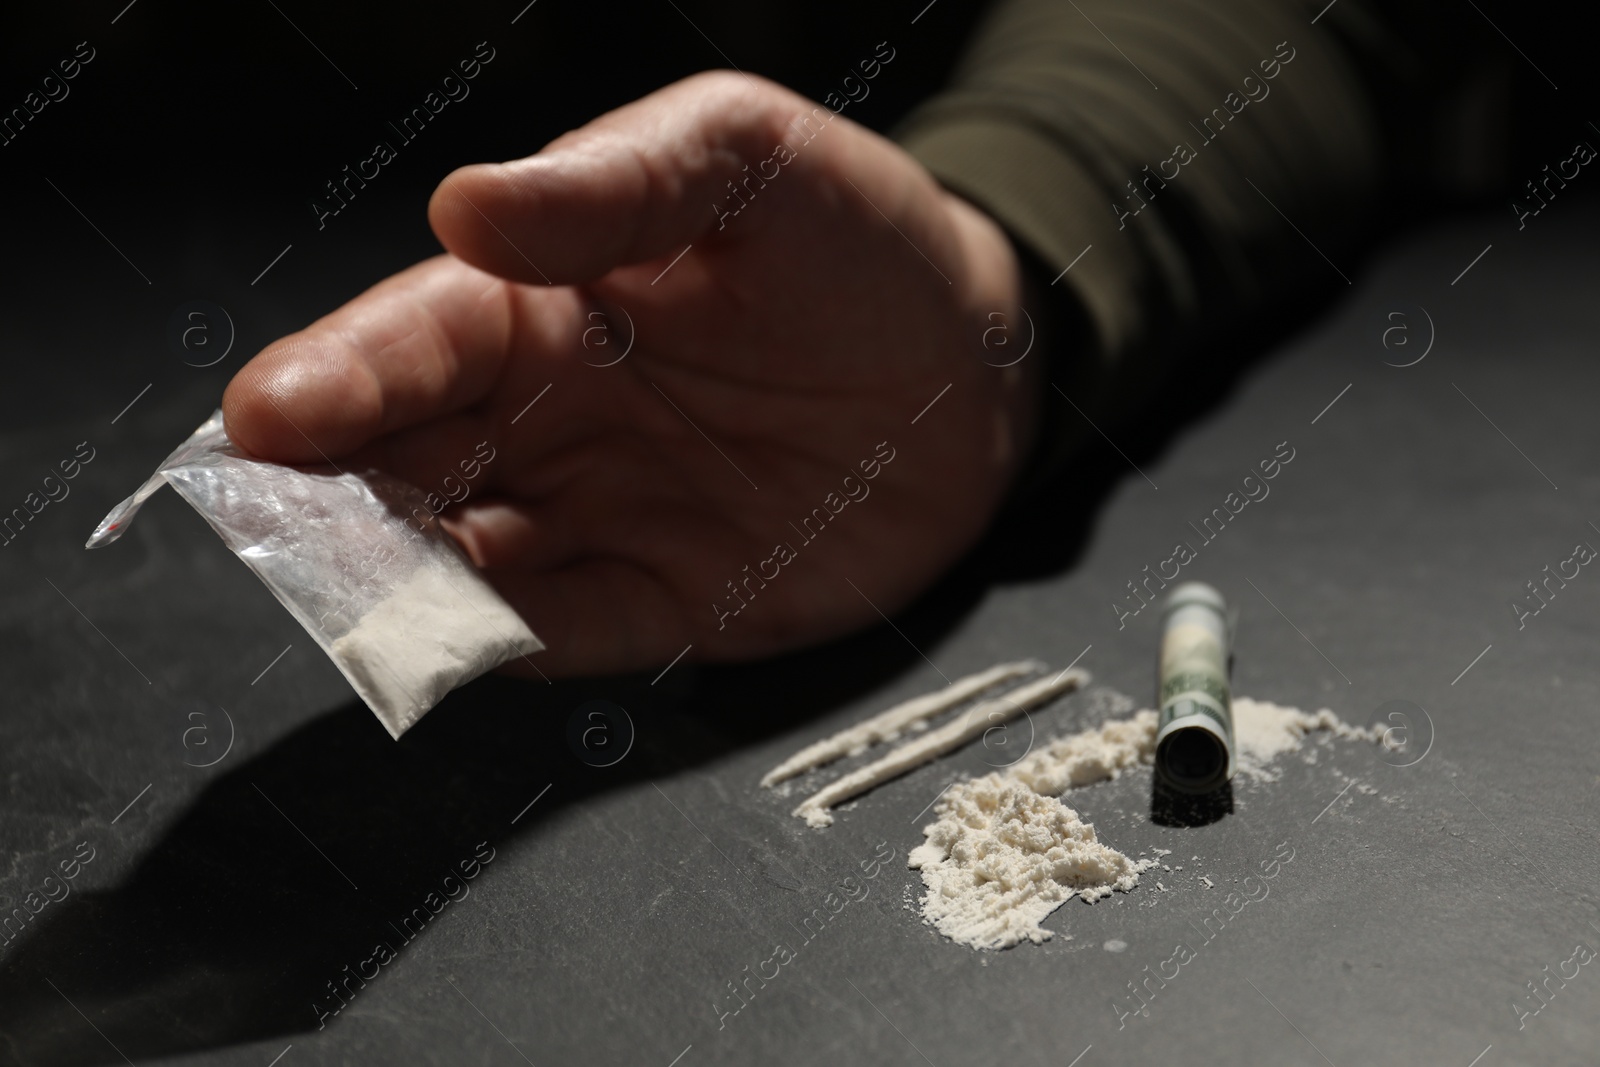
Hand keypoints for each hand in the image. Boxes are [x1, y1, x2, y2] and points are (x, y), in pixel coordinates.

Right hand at [222, 71, 1041, 677]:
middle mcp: (548, 418)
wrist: (976, 365)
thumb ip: (618, 187)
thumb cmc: (856, 239)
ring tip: (363, 596)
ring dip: (406, 584)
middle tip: (284, 521)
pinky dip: (507, 645)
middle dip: (334, 496)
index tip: (267, 415)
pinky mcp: (667, 603)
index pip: (412, 341)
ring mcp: (600, 516)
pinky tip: (466, 644)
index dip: (337, 376)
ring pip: (465, 563)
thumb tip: (466, 209)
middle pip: (405, 463)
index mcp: (541, 304)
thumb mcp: (745, 162)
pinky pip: (568, 633)